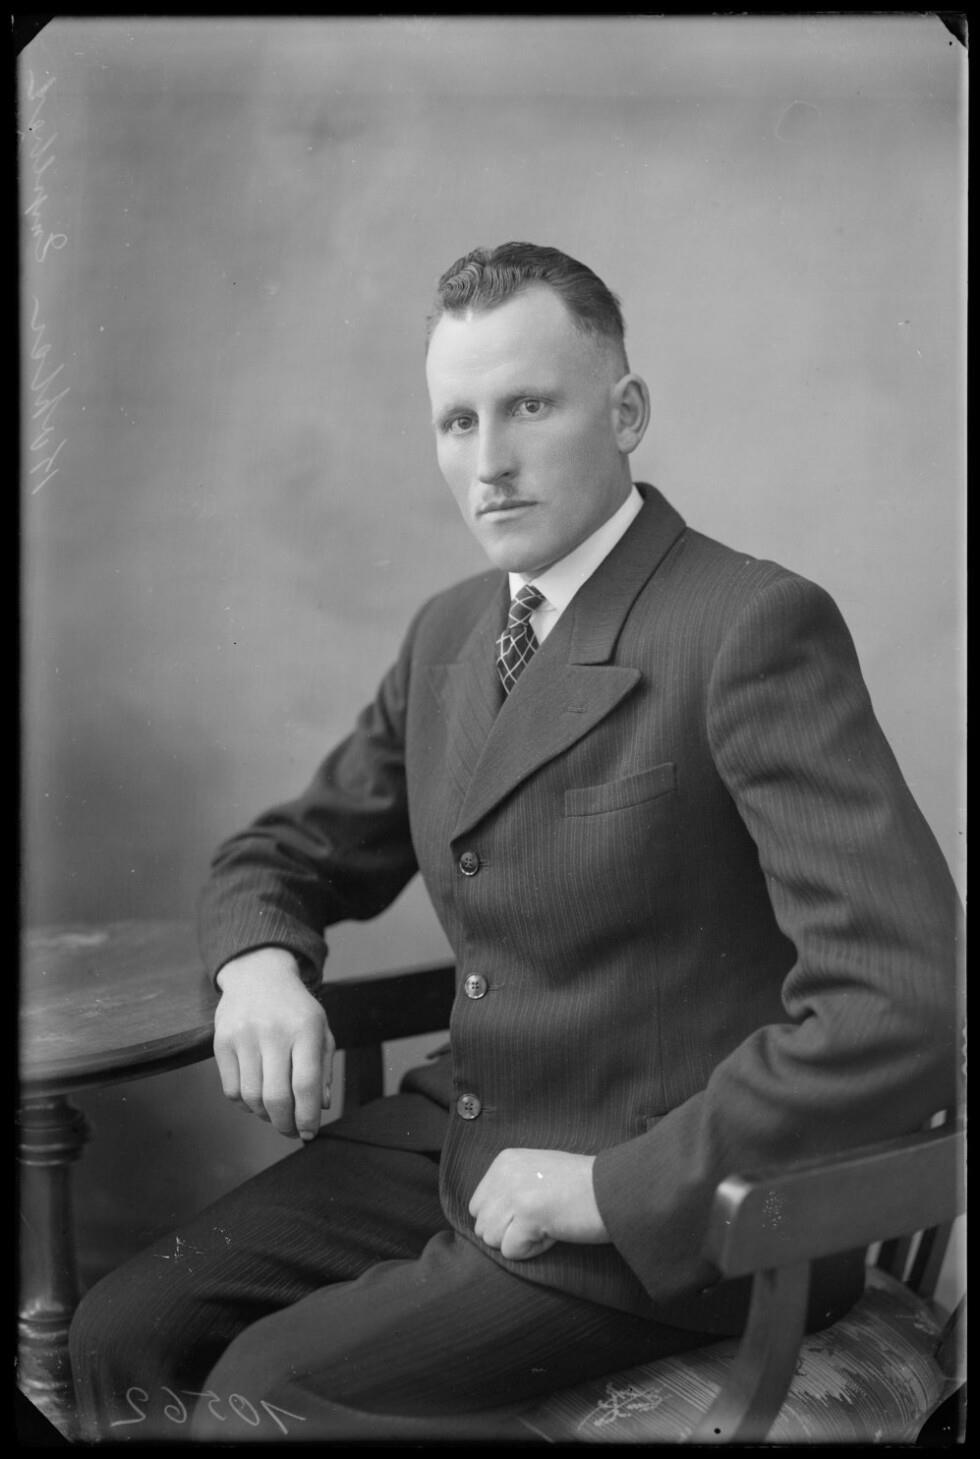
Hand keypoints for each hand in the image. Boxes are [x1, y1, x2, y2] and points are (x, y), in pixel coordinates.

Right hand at [213, 948, 333, 1141]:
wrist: (258, 975)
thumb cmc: (295, 1009)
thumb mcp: (320, 1029)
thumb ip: (323, 1068)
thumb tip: (321, 1106)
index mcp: (306, 1029)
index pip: (306, 1084)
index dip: (308, 1116)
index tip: (310, 1133)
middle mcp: (274, 1032)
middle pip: (276, 1097)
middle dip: (285, 1124)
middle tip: (291, 1131)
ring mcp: (244, 1036)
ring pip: (252, 1098)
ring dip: (264, 1115)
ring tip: (274, 1112)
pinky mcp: (221, 1041)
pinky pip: (231, 1090)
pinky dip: (245, 1103)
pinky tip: (255, 1097)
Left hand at [469, 1148, 610, 1259]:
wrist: (615, 1188)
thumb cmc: (582, 1185)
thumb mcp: (537, 1170)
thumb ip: (509, 1185)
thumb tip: (485, 1217)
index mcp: (505, 1161)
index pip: (477, 1205)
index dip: (504, 1218)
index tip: (534, 1209)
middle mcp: (505, 1174)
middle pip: (482, 1225)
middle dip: (509, 1232)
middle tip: (542, 1220)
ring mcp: (516, 1194)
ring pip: (492, 1240)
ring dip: (521, 1241)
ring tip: (549, 1224)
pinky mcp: (528, 1216)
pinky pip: (511, 1251)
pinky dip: (533, 1251)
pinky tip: (554, 1233)